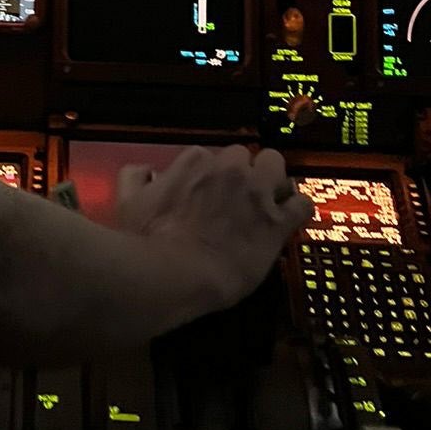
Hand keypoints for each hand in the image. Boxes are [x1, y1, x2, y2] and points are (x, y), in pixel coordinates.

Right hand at [114, 145, 314, 311]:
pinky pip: (302, 204)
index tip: (207, 194)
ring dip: (272, 180)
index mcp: (196, 161)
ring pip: (276, 166)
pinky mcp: (277, 222)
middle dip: (242, 172)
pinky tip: (290, 219)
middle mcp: (230, 170)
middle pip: (245, 155)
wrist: (174, 274)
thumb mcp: (128, 201)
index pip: (209, 156)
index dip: (210, 176)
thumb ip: (135, 177)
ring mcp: (257, 194)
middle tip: (236, 197)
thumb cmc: (148, 241)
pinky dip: (297, 209)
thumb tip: (147, 172)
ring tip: (267, 202)